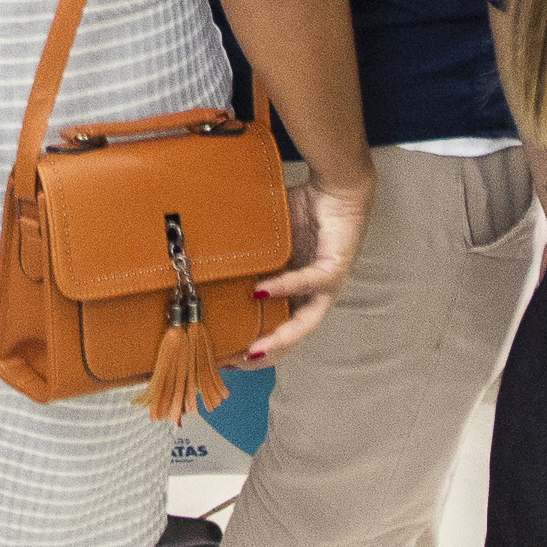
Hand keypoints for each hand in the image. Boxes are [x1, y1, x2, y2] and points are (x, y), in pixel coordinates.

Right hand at [244, 172, 371, 366]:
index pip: (279, 325)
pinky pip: (308, 282)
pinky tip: (263, 293)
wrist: (338, 184)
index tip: (228, 356)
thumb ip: (251, 252)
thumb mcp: (270, 237)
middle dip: (268, 352)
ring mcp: (328, 283)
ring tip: (255, 347)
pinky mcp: (335, 267)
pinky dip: (285, 288)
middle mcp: (316, 293)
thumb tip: (208, 252)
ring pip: (306, 321)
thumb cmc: (306, 208)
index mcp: (300, 289)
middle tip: (238, 362)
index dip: (258, 343)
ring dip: (281, 336)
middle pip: (294, 335)